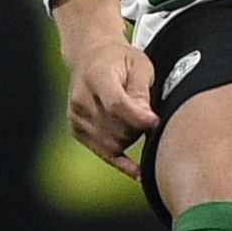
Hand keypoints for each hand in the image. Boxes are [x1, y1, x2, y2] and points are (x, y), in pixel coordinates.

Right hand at [53, 0, 158, 173]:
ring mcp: (76, 117)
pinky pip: (105, 154)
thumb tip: (148, 119)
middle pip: (117, 128)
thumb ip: (142, 90)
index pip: (116, 105)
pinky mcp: (77, 131)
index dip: (138, 118)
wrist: (90, 57)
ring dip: (132, 138)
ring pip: (114, 144)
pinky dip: (124, 163)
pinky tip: (139, 173)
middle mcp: (80, 99)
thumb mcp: (139, 64)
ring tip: (137, 119)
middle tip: (149, 114)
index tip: (155, 122)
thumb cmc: (119, 59)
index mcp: (96, 76)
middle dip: (139, 127)